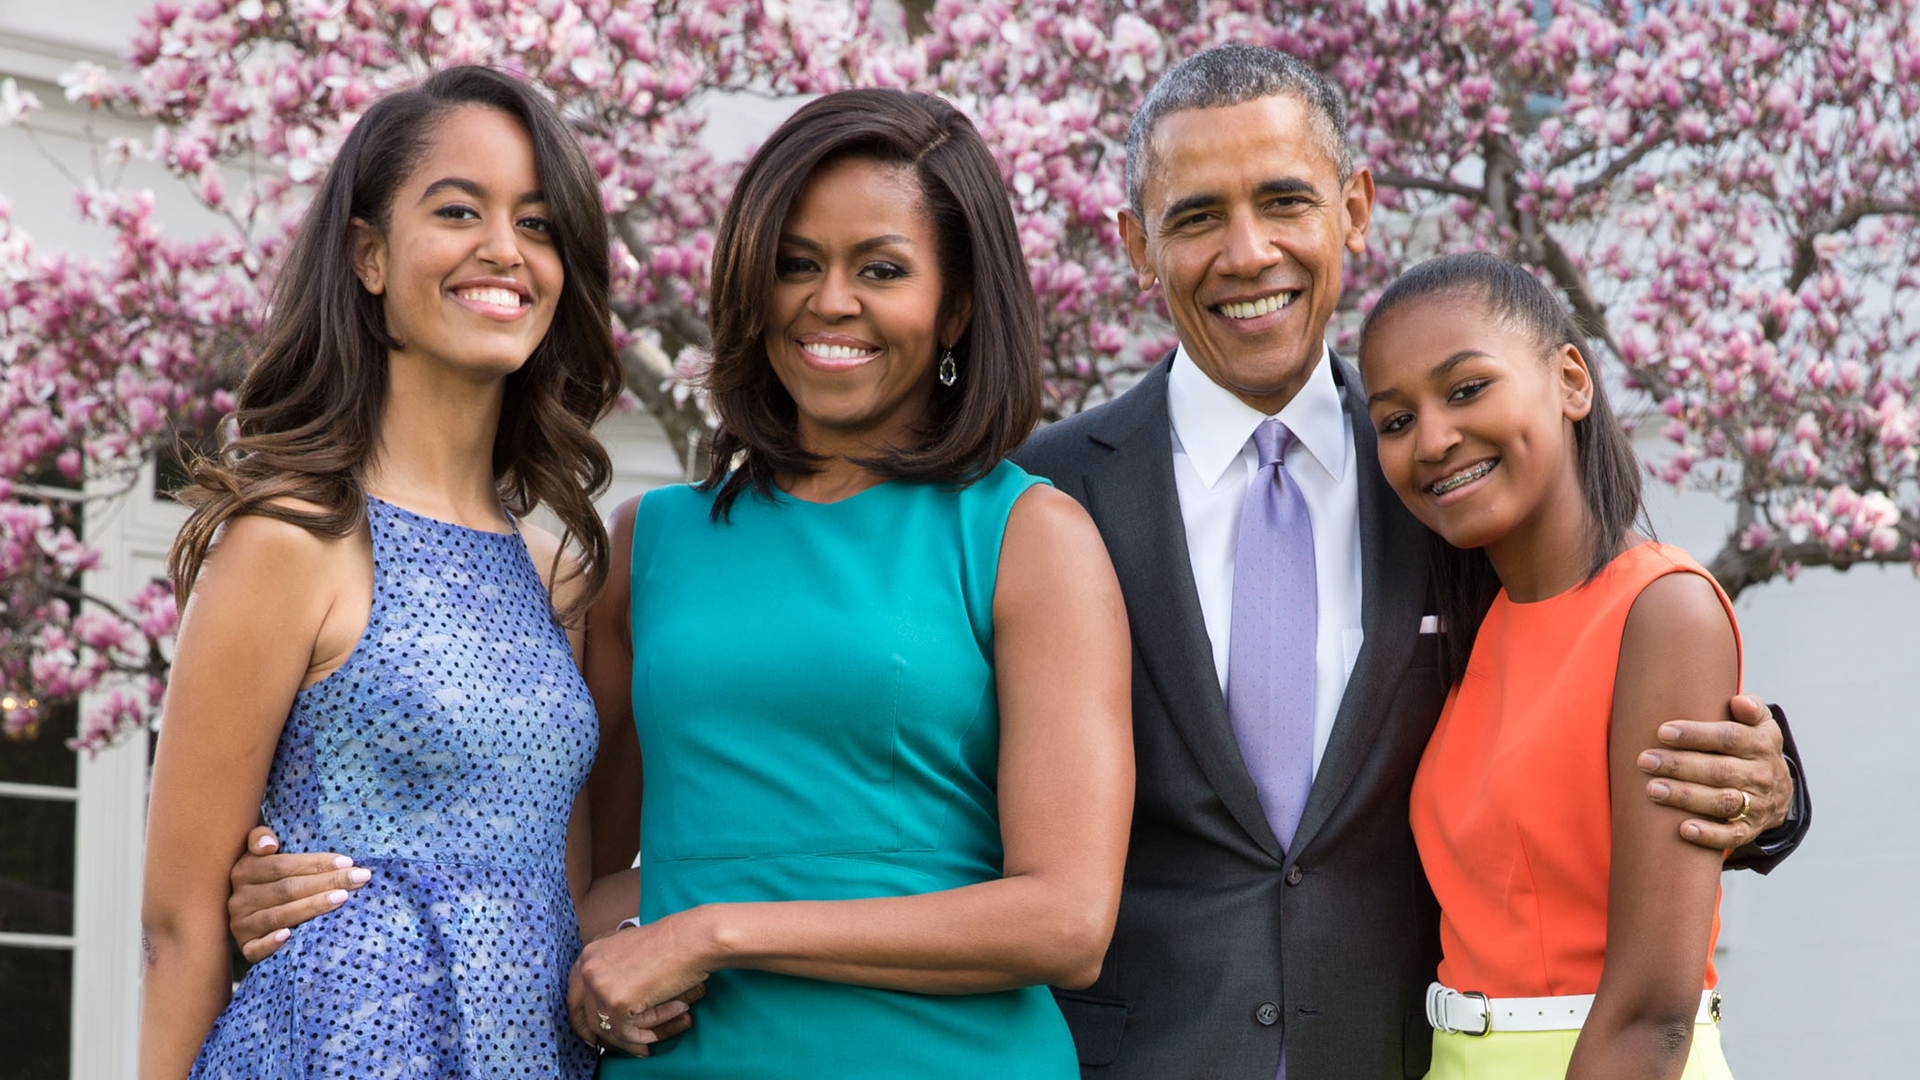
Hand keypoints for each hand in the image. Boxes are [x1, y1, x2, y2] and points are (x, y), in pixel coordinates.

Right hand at [228, 826, 369, 961]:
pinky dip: (272, 942)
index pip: (283, 865)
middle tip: (359, 878)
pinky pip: (257, 947)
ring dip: (312, 906)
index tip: (348, 862)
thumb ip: (261, 838)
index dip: (316, 863)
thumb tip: (269, 845)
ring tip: (342, 897)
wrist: (249, 919)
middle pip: (287, 889)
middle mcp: (239, 899)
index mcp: (244, 871)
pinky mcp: (245, 948)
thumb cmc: (269, 881)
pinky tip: (290, 935)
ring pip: (279, 915)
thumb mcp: (262, 855)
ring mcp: (240, 925)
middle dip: (327, 882)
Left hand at [567, 912, 714, 1055]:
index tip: (590, 1032)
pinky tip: (656, 1035)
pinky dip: (642, 1037)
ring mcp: (600, 986)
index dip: (581, 1017)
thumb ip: (613, 971)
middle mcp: (589, 969)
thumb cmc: (672, 943)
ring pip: (606, 1028)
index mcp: (590, 954)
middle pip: (587, 1015)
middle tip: (612, 1047)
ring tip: (653, 1036)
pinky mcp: (617, 1003)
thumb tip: (609, 1003)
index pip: (573, 993)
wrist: (693, 939)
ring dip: (631, 1035)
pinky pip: (624, 1033)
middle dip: (599, 1035)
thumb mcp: (630, 951)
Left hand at [1638, 693, 1792, 849]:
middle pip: (1719, 770)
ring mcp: (1757, 804)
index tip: (1662, 732)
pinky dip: (1709, 835)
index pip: (1729, 738)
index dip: (1696, 735)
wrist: (1780, 792)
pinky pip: (1732, 836)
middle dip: (1679, 766)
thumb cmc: (1753, 749)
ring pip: (1722, 802)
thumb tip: (1738, 702)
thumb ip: (1751, 708)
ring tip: (1652, 789)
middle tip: (1645, 761)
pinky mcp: (1750, 829)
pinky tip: (1683, 829)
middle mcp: (1761, 775)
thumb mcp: (1761, 724)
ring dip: (1686, 797)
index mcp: (1761, 745)